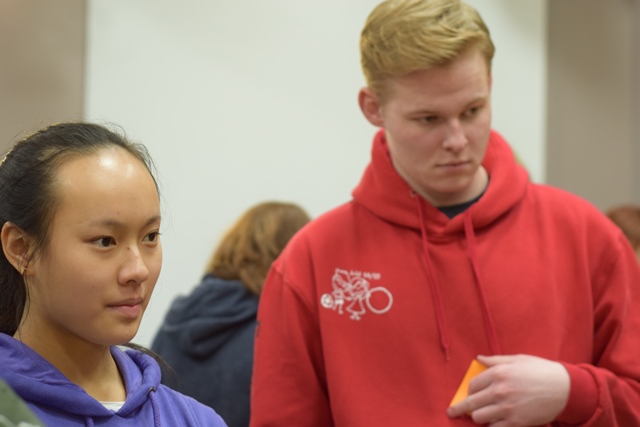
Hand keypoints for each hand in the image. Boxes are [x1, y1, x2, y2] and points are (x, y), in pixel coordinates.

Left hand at [447, 354, 569, 426]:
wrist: (565, 389)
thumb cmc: (541, 371)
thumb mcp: (518, 360)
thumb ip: (495, 360)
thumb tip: (478, 358)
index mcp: (499, 373)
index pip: (473, 385)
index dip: (469, 390)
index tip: (469, 393)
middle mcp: (500, 391)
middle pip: (471, 403)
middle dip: (460, 408)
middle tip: (452, 412)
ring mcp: (507, 408)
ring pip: (479, 417)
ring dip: (478, 417)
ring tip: (480, 415)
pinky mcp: (516, 423)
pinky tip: (493, 423)